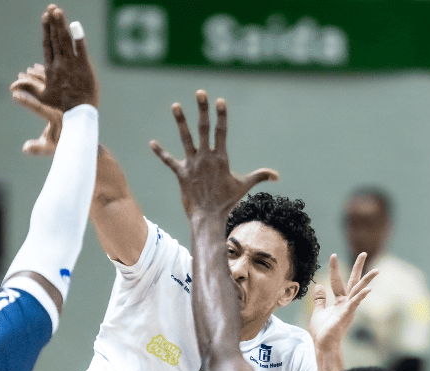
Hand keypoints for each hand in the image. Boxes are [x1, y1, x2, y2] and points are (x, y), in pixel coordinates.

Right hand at [10, 63, 60, 155]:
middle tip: (15, 82)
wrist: (81, 135)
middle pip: (43, 90)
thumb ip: (38, 148)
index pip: (38, 107)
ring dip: (36, 76)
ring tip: (25, 73)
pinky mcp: (68, 91)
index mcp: (56, 117)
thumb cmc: (63, 143)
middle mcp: (61, 104)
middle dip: (27, 84)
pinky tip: (37, 68)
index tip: (14, 96)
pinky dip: (45, 73)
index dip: (25, 101)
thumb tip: (25, 148)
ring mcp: (65, 96)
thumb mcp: (50, 148)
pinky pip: (56, 78)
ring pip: (50, 81)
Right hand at [35, 4, 97, 112]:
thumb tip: (11, 87)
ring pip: (65, 40)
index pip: (47, 45)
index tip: (45, 17)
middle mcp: (60, 64)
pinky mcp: (84, 67)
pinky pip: (80, 49)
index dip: (46, 29)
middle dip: (53, 22)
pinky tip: (75, 25)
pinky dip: (78, 37)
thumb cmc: (60, 107)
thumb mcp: (42, 98)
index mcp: (50, 69)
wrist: (78, 113)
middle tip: (52, 7)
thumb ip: (28, 89)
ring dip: (61, 24)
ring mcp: (72, 64)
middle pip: (55, 39)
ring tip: (58, 10)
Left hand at [150, 90, 277, 221]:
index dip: (221, 115)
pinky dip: (160, 152)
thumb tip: (277, 175)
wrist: (209, 217)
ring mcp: (192, 165)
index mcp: (221, 158)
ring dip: (180, 121)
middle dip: (202, 110)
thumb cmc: (227, 202)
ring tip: (175, 105)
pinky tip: (151, 143)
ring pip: (185, 139)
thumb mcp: (244, 187)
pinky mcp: (181, 174)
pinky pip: (169, 161)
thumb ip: (259, 176)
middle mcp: (206, 158)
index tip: (220, 101)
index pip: (222, 132)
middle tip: (200, 93)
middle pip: (204, 129)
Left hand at [307, 252, 377, 348]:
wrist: (323, 345)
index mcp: (340, 301)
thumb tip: (319, 285)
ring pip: (358, 290)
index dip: (335, 268)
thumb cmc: (322, 331)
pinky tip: (368, 289)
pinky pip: (355, 303)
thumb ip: (320, 299)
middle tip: (363, 252)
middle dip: (358, 267)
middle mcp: (346, 303)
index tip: (333, 255)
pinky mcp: (347, 315)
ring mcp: (348, 308)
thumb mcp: (318, 311)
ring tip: (376, 270)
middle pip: (354, 281)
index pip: (337, 281)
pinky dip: (361, 296)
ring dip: (367, 280)